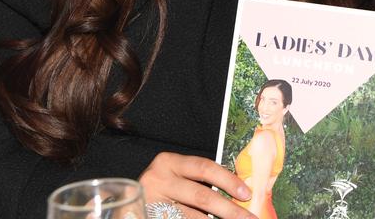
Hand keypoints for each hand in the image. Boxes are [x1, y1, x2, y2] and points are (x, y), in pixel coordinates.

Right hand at [139, 152, 256, 218]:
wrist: (127, 205)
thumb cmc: (162, 189)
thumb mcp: (177, 178)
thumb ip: (201, 181)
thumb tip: (239, 194)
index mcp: (168, 162)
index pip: (204, 168)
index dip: (228, 181)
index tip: (247, 194)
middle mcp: (158, 180)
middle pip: (201, 196)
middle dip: (230, 210)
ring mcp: (151, 203)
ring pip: (192, 217)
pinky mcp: (150, 218)